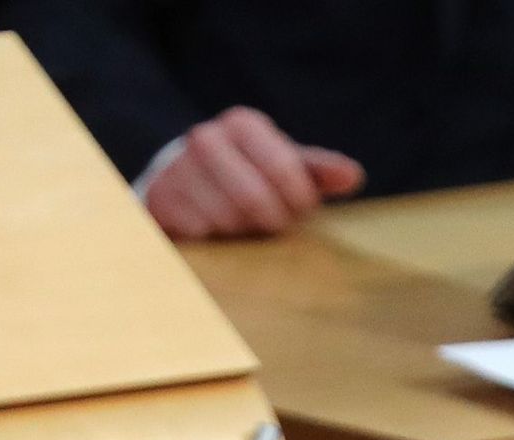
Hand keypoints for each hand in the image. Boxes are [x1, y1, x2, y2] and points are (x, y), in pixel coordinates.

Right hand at [145, 107, 363, 238]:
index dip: (299, 201)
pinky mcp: (160, 199)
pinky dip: (213, 242)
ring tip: (241, 226)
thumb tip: (353, 176)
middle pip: (254, 198)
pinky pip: (199, 233)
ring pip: (225, 220)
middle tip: (271, 224)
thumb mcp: (282, 165)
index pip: (284, 168)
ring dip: (240, 234)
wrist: (179, 181)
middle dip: (269, 221)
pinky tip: (215, 232)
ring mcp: (178, 168)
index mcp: (243, 124)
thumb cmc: (243, 175)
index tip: (301, 212)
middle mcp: (206, 138)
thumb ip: (316, 170)